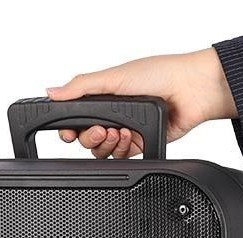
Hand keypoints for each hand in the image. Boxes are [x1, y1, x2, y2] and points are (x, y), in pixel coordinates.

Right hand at [46, 49, 236, 157]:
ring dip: (108, 143)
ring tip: (120, 130)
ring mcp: (126, 131)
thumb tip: (52, 92)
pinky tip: (130, 136)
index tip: (68, 132)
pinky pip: (122, 157)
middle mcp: (113, 114)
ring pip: (103, 151)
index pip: (76, 118)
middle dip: (90, 137)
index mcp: (103, 95)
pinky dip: (123, 149)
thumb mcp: (112, 76)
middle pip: (86, 139)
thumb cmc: (158, 74)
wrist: (190, 91)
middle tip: (101, 129)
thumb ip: (81, 87)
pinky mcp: (140, 144)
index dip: (69, 128)